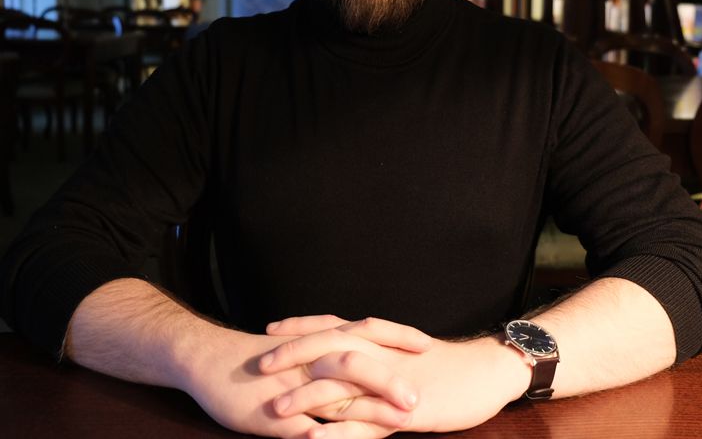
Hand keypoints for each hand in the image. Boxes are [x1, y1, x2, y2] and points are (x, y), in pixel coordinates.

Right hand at [178, 318, 429, 438]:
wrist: (212, 359)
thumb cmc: (260, 359)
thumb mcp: (300, 349)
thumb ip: (330, 354)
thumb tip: (362, 358)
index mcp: (321, 341)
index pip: (367, 334)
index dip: (398, 338)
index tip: (430, 344)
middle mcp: (312, 359)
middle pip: (358, 363)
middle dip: (391, 379)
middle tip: (421, 393)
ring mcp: (295, 387)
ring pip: (337, 397)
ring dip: (371, 409)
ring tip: (400, 421)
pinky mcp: (276, 415)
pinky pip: (306, 428)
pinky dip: (329, 437)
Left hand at [261, 315, 530, 432]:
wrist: (485, 371)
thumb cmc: (442, 364)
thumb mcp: (403, 353)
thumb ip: (373, 353)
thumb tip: (343, 360)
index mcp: (378, 339)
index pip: (330, 326)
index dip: (299, 327)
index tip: (268, 330)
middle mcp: (380, 354)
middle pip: (327, 350)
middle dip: (292, 356)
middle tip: (259, 365)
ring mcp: (390, 382)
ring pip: (342, 388)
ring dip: (306, 399)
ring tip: (276, 410)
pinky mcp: (404, 410)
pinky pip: (366, 424)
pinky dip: (339, 434)